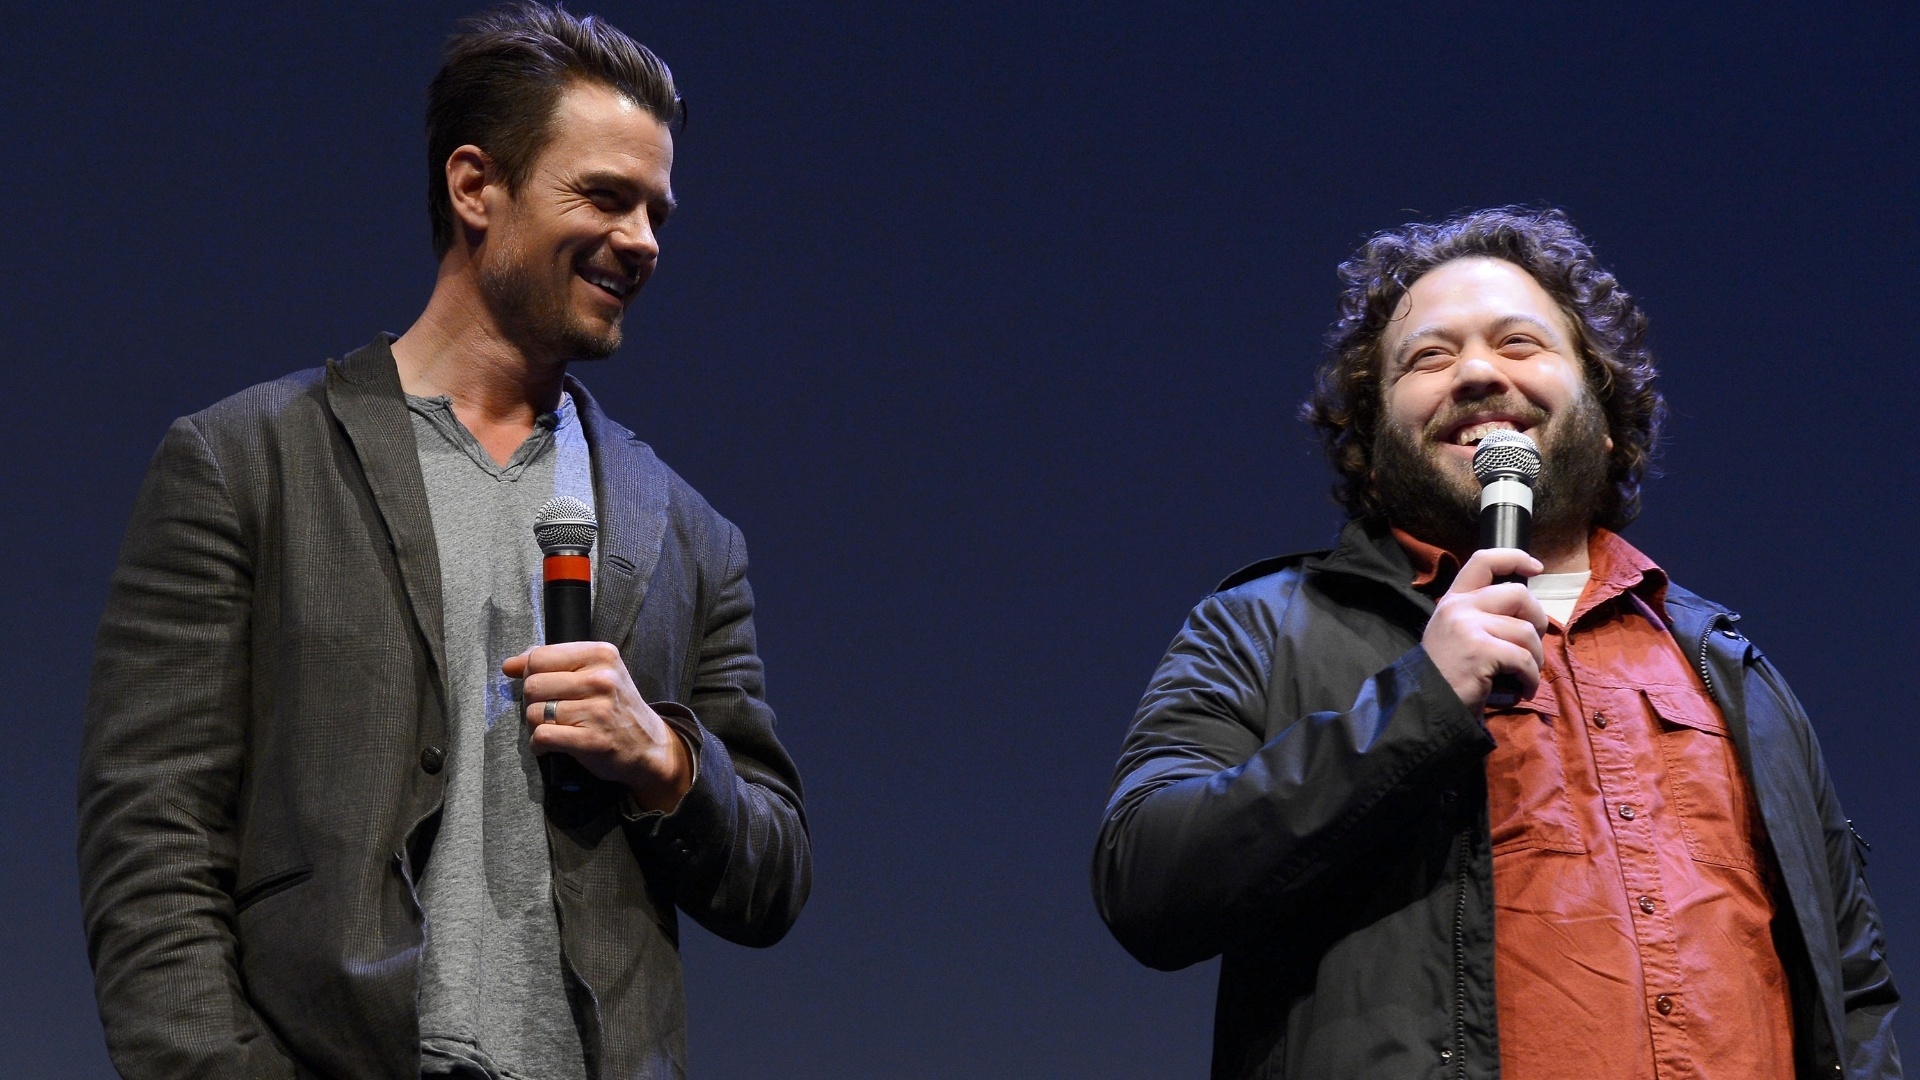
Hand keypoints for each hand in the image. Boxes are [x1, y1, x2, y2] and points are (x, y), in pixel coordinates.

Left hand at [505, 642, 692, 811]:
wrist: (649, 745)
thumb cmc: (616, 707)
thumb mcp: (596, 673)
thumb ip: (554, 662)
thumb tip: (509, 664)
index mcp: (602, 654)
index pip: (540, 657)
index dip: (529, 673)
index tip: (541, 686)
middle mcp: (602, 679)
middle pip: (533, 685)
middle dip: (533, 701)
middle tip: (551, 711)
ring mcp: (598, 710)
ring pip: (535, 712)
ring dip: (537, 725)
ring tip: (555, 728)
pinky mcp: (591, 739)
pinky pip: (542, 736)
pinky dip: (539, 745)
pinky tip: (551, 745)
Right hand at [1423, 548, 1547, 711]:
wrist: (1426, 706)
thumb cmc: (1447, 675)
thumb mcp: (1456, 634)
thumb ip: (1480, 616)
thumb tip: (1524, 611)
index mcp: (1453, 600)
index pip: (1484, 561)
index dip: (1514, 558)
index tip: (1536, 567)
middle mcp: (1459, 607)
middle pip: (1518, 594)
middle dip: (1538, 619)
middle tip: (1533, 643)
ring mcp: (1468, 627)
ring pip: (1526, 631)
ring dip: (1535, 658)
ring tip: (1524, 676)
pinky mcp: (1480, 650)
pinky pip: (1524, 659)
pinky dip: (1531, 678)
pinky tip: (1523, 689)